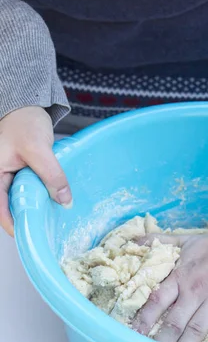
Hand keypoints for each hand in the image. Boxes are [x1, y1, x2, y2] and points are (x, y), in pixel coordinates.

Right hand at [0, 106, 71, 235]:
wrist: (27, 106)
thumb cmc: (24, 122)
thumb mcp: (38, 149)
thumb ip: (51, 174)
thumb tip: (65, 201)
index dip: (13, 224)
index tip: (30, 234)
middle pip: (9, 207)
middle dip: (27, 218)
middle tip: (46, 230)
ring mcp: (8, 177)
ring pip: (21, 200)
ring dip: (35, 208)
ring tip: (52, 219)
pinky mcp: (19, 175)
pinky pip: (29, 191)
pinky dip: (40, 197)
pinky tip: (54, 202)